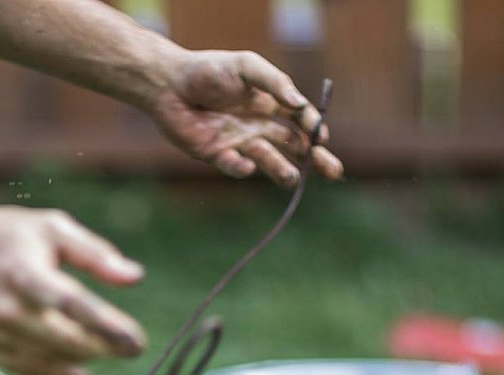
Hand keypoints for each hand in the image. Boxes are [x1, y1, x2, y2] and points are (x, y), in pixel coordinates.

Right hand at [0, 205, 147, 374]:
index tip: (138, 341)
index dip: (109, 328)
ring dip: (85, 360)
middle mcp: (6, 307)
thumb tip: (134, 278)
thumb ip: (94, 254)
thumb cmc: (7, 234)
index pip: (75, 307)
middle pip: (66, 341)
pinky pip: (27, 370)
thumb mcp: (52, 228)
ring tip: (106, 351)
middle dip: (105, 349)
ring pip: (50, 360)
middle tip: (132, 348)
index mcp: (25, 273)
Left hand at [144, 50, 343, 185]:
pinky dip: (241, 167)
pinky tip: (246, 164)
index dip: (314, 128)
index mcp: (270, 103)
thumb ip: (274, 82)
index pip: (300, 119)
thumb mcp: (246, 66)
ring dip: (282, 170)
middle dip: (315, 159)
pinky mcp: (218, 154)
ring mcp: (240, 141)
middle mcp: (259, 125)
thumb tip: (300, 104)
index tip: (321, 136)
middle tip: (334, 172)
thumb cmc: (208, 70)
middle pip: (294, 145)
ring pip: (269, 160)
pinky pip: (235, 166)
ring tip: (293, 179)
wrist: (170, 84)